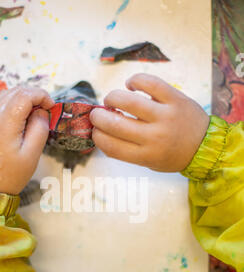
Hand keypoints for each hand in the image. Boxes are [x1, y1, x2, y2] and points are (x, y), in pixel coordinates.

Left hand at [0, 86, 54, 193]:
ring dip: (21, 98)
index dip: (42, 96)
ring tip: (33, 113)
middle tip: (45, 110)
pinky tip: (15, 112)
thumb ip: (40, 129)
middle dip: (34, 96)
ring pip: (5, 93)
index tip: (51, 106)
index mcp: (5, 123)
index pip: (25, 95)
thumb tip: (42, 112)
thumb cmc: (11, 175)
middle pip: (15, 91)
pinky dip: (7, 101)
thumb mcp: (32, 154)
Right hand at [90, 73, 209, 171]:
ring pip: (128, 100)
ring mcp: (165, 116)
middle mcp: (154, 137)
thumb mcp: (148, 161)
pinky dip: (135, 80)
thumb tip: (102, 130)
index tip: (95, 130)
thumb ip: (127, 149)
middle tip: (98, 113)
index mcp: (145, 155)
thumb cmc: (172, 155)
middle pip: (114, 123)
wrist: (205, 147)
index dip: (97, 136)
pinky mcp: (174, 98)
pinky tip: (131, 85)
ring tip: (111, 100)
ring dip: (112, 98)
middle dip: (98, 117)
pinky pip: (149, 83)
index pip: (110, 145)